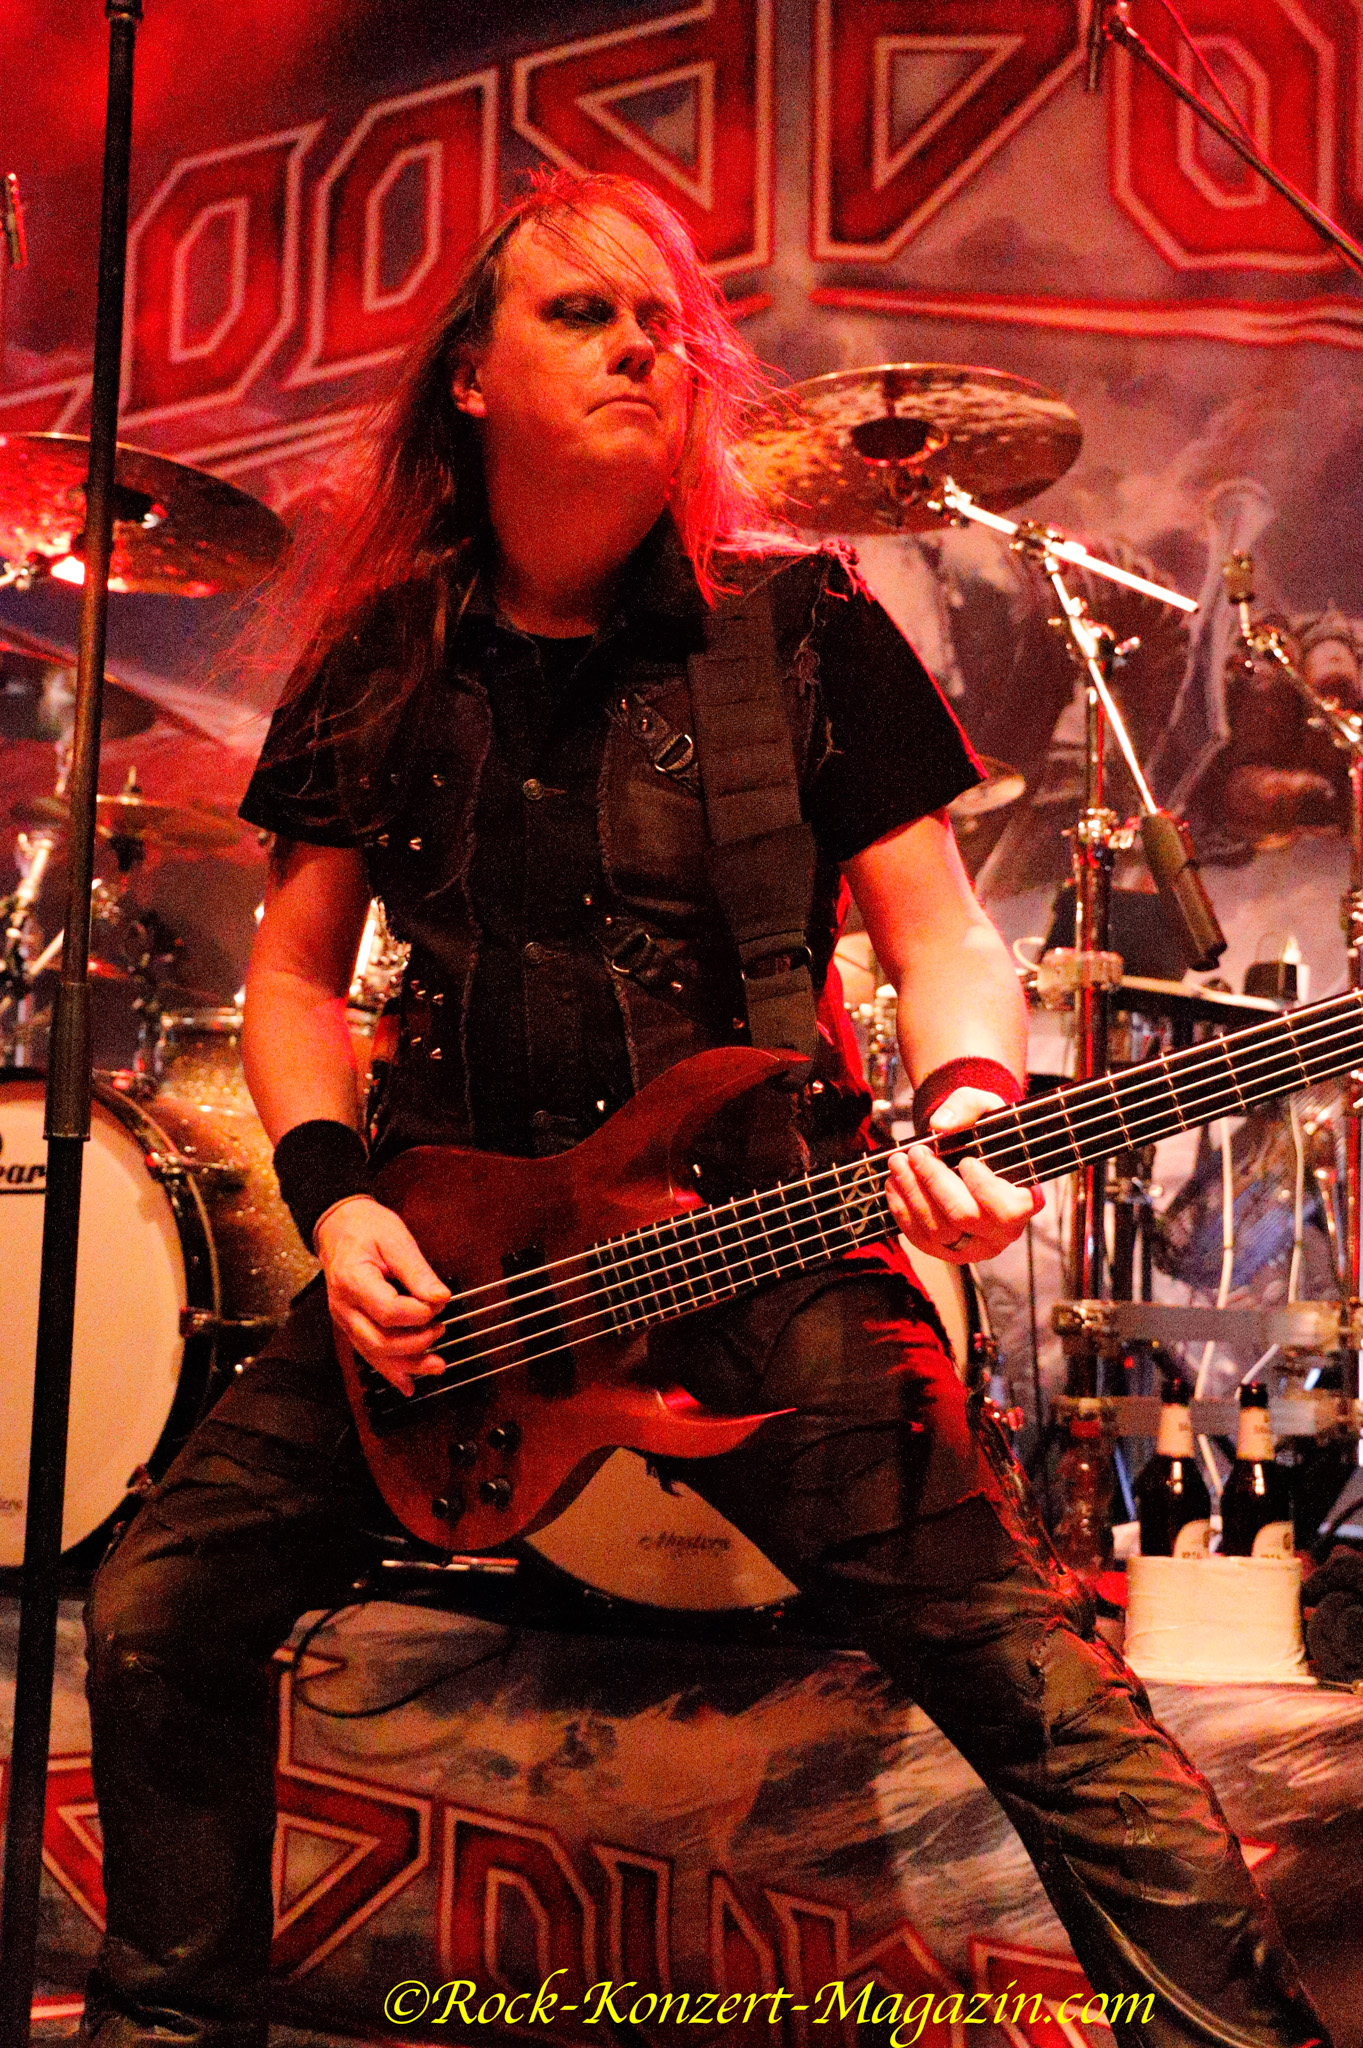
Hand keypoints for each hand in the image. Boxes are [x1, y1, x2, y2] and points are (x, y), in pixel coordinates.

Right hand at [314, 1195, 451, 1393]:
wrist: (339, 1227)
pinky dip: (391, 1371)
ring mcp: (345, 1320)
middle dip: (415, 1343)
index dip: (418, 1313)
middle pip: (379, 1341)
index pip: (387, 1311)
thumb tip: (440, 1297)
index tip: (438, 1303)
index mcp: (352, 1280)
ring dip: (407, 1365)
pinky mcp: (352, 1326)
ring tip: (437, 1365)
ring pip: (374, 1354)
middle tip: (440, 1328)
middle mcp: (344, 1306)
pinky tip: (409, 1383)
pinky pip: (369, 1354)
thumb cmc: (365, 1228)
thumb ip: (418, 1271)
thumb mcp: (395, 1239)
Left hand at [885, 1086, 1041, 1264]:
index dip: (984, 1187)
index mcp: (1022, 1203)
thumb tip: (941, 1125)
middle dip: (935, 1182)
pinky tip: (894, 1183)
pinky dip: (902, 1209)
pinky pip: (919, 1238)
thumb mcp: (984, 1107)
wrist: (968, 1154)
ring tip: (898, 1162)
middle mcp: (1000, 1233)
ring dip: (912, 1193)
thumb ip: (967, 1106)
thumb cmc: (984, 1134)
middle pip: (964, 1216)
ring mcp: (970, 1247)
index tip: (966, 1160)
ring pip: (938, 1230)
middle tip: (917, 1153)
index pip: (1008, 1209)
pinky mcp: (943, 1251)